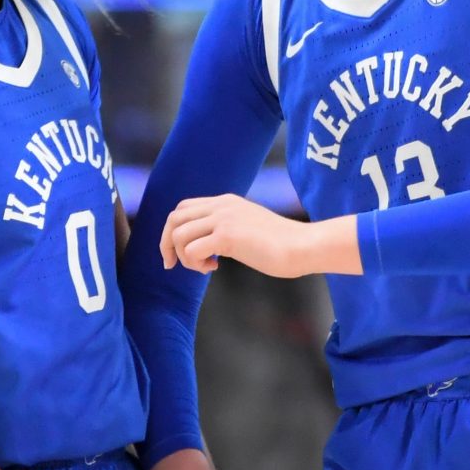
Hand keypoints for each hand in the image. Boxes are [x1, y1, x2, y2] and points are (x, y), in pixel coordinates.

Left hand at [161, 194, 321, 277]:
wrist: (302, 246)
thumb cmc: (281, 244)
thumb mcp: (249, 228)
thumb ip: (228, 229)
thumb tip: (208, 245)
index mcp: (225, 201)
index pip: (182, 208)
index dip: (173, 231)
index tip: (178, 255)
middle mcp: (221, 205)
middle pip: (174, 219)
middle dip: (167, 245)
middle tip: (174, 266)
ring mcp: (224, 219)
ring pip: (179, 235)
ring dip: (185, 257)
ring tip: (206, 266)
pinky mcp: (228, 236)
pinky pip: (192, 249)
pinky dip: (195, 263)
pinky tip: (214, 267)